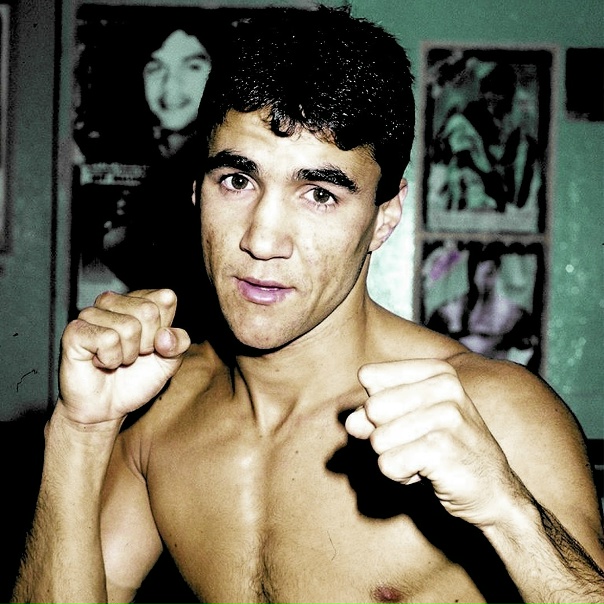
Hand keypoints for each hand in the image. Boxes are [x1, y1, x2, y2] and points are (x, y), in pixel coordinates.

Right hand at [58, 289, 190, 425]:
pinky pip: (108, 339)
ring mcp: (91, 314)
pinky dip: (110, 360)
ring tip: (115, 359)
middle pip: (148, 311)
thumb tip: (166, 334)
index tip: (152, 345)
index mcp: (139, 301)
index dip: (164, 330)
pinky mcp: (75, 330)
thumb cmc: (135, 379)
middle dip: (146, 343)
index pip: (165, 299)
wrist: (106, 408)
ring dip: (127, 354)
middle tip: (132, 356)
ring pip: (128, 326)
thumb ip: (179, 344)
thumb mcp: (169, 362)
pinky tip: (99, 362)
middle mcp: (114, 302)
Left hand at [345, 359, 522, 527]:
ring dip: (394, 458)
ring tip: (423, 459)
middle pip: (371, 408)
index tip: (406, 419)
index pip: (369, 376)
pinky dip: (400, 475)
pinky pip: (388, 464)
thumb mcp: (408, 423)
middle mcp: (445, 387)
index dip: (376, 406)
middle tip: (416, 444)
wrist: (492, 491)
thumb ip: (373, 416)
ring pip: (378, 439)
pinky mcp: (442, 449)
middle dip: (384, 435)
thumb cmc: (445, 450)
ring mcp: (447, 417)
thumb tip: (350, 422)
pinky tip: (427, 474)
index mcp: (436, 371)